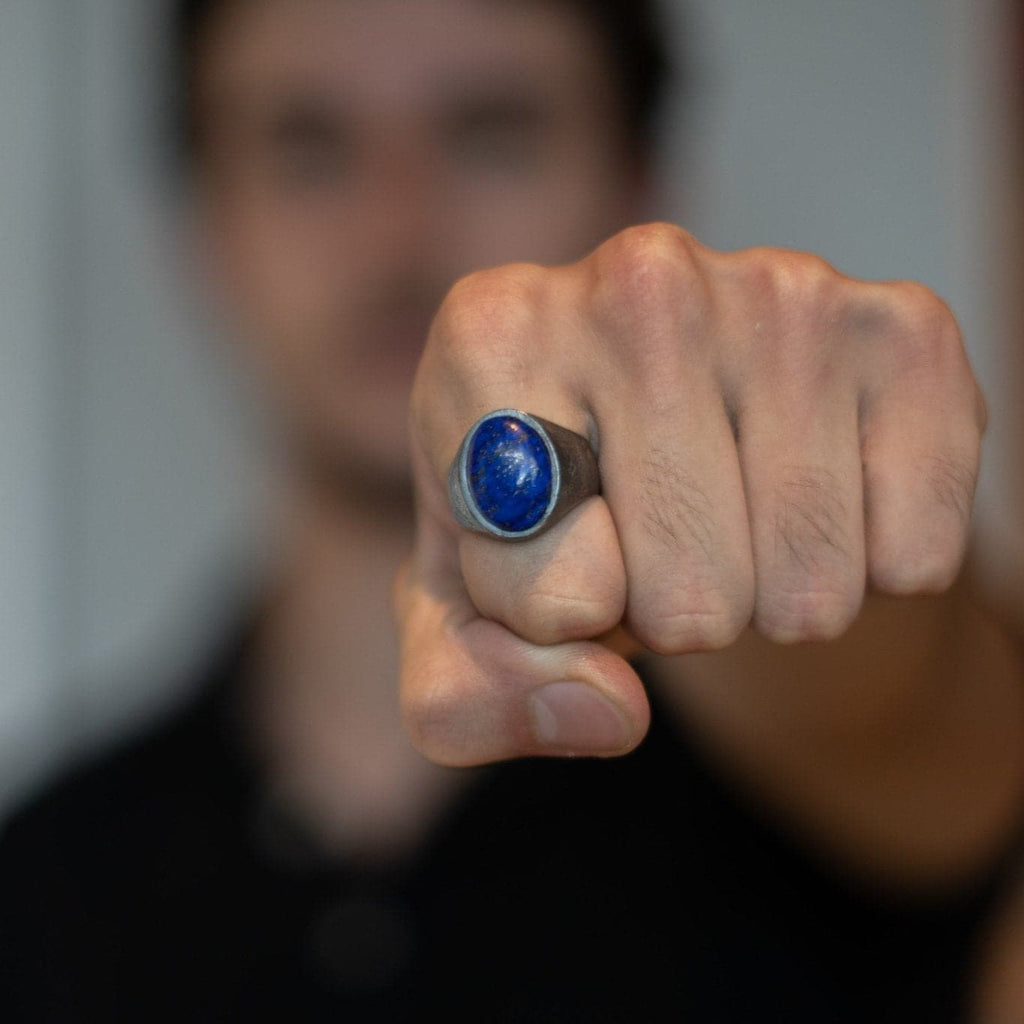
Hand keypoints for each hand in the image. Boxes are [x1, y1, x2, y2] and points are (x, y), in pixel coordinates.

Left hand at [393, 223, 985, 764]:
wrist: (684, 427)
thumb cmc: (554, 518)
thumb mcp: (468, 615)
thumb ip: (473, 694)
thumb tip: (610, 709)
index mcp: (491, 335)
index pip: (549, 595)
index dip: (554, 620)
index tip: (557, 548)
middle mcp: (637, 282)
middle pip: (690, 602)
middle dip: (672, 616)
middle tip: (657, 541)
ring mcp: (781, 295)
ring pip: (808, 593)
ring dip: (767, 598)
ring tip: (729, 515)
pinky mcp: (904, 329)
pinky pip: (914, 558)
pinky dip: (869, 568)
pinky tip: (819, 491)